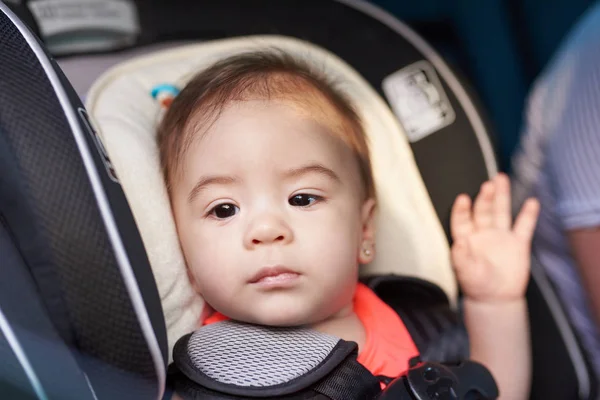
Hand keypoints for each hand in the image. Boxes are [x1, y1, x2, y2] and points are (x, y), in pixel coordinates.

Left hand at [450, 173, 539, 301]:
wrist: (496, 298)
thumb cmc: (476, 285)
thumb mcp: (466, 272)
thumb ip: (461, 258)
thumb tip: (458, 244)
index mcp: (467, 239)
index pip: (462, 220)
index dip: (462, 210)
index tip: (463, 199)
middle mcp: (483, 233)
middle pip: (483, 211)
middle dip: (485, 197)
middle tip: (488, 184)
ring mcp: (501, 236)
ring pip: (501, 212)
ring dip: (502, 196)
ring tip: (501, 179)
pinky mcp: (518, 244)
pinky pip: (523, 226)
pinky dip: (528, 215)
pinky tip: (531, 202)